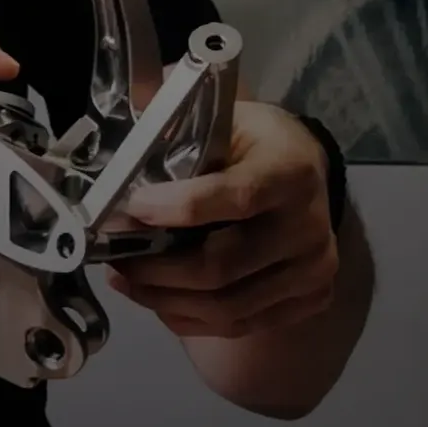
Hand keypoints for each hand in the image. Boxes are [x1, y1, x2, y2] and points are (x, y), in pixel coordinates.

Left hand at [100, 100, 337, 338]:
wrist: (307, 172)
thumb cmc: (254, 145)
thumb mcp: (223, 118)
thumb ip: (176, 117)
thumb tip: (128, 102)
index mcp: (290, 171)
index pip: (234, 198)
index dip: (176, 208)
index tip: (130, 209)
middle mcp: (309, 225)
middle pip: (221, 267)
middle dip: (155, 267)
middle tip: (114, 257)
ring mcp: (313, 269)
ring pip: (226, 306)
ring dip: (163, 299)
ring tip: (126, 280)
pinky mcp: (311, 298)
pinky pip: (239, 325)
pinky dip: (189, 318)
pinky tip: (159, 299)